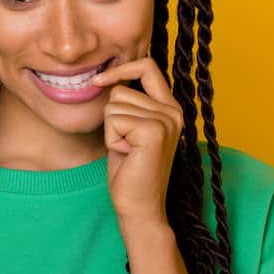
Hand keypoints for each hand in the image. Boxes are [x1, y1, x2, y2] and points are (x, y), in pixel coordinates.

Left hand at [91, 57, 183, 228]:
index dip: (121, 69)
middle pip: (120, 90)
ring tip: (128, 151)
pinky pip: (113, 120)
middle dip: (112, 118)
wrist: (140, 207)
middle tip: (127, 145)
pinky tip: (127, 155)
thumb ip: (130, 104)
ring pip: (113, 105)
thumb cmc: (130, 171)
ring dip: (111, 131)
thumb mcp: (130, 129)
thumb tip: (108, 78)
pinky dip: (111, 140)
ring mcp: (166, 120)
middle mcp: (173, 110)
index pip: (147, 66)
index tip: (99, 81)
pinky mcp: (153, 131)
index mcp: (170, 107)